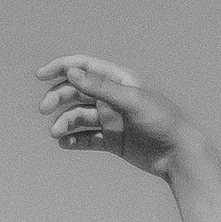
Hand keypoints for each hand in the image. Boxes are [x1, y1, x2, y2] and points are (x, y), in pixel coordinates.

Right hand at [36, 52, 191, 179]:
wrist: (179, 155)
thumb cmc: (162, 121)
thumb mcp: (132, 100)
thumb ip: (101, 87)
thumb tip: (72, 72)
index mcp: (119, 80)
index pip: (84, 67)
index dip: (61, 67)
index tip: (41, 75)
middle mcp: (113, 98)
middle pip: (76, 92)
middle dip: (58, 98)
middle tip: (44, 109)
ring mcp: (112, 120)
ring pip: (79, 117)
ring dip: (64, 122)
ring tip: (56, 133)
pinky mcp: (112, 141)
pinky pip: (87, 139)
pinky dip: (74, 140)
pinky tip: (64, 143)